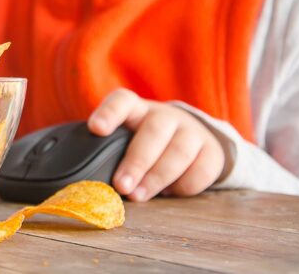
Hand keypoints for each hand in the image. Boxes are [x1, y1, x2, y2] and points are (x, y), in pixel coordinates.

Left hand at [88, 89, 224, 201]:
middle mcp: (164, 115)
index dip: (109, 113)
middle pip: (153, 132)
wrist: (189, 139)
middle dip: (137, 162)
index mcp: (135, 109)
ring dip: (158, 177)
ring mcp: (191, 130)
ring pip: (179, 151)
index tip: (96, 129)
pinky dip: (184, 186)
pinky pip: (202, 170)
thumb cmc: (142, 142)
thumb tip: (87, 177)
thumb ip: (108, 150)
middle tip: (121, 186)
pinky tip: (168, 193)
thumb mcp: (124, 138)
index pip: (121, 101)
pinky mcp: (212, 150)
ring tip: (139, 196)